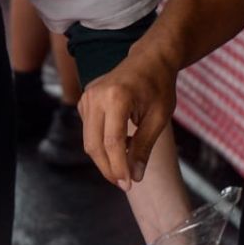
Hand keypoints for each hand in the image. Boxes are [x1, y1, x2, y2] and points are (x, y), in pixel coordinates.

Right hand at [78, 41, 178, 189]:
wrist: (149, 59)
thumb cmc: (159, 86)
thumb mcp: (159, 117)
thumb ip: (144, 147)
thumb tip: (135, 176)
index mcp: (117, 97)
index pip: (112, 142)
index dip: (119, 167)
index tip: (128, 185)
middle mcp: (96, 96)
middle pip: (94, 145)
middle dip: (108, 168)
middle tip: (125, 184)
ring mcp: (87, 97)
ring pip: (89, 141)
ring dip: (105, 159)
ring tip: (127, 163)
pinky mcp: (84, 101)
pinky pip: (89, 131)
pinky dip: (102, 145)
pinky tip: (122, 144)